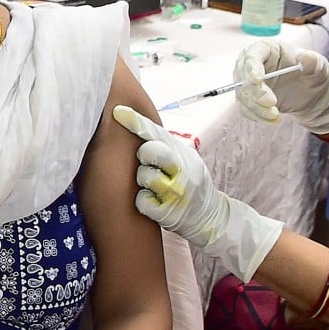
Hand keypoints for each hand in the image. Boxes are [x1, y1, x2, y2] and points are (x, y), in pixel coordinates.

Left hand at [113, 105, 282, 282]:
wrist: (210, 217)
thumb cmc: (190, 184)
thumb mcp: (187, 161)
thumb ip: (167, 147)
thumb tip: (140, 127)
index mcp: (185, 154)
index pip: (158, 133)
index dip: (137, 122)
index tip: (118, 112)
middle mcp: (183, 170)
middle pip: (150, 151)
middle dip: (143, 156)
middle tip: (149, 164)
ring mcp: (176, 192)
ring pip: (144, 176)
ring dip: (144, 181)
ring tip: (155, 187)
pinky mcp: (168, 213)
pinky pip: (142, 201)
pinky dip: (143, 201)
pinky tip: (153, 202)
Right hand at [233, 40, 328, 134]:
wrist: (312, 93)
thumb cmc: (313, 73)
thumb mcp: (318, 66)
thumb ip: (312, 60)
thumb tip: (304, 56)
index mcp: (266, 49)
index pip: (252, 54)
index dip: (251, 66)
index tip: (257, 80)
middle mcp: (253, 64)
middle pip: (242, 76)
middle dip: (254, 92)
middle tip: (271, 102)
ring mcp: (249, 82)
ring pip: (243, 95)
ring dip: (257, 107)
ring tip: (276, 115)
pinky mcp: (251, 99)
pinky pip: (246, 109)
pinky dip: (258, 116)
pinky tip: (274, 119)